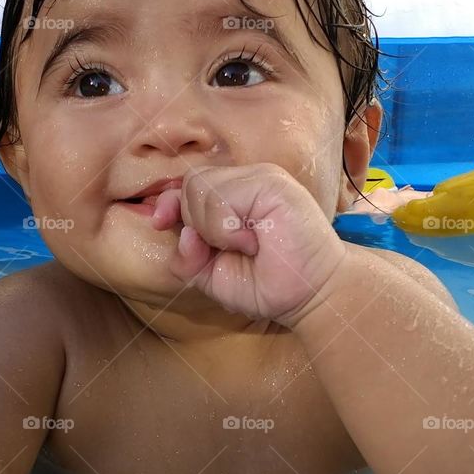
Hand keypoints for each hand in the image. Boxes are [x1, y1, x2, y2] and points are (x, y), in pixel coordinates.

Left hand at [150, 163, 346, 326]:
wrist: (313, 295)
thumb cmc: (270, 286)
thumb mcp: (213, 277)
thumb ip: (187, 258)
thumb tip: (179, 231)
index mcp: (234, 197)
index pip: (188, 185)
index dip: (169, 203)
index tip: (160, 222)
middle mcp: (246, 182)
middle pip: (190, 185)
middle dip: (197, 224)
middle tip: (233, 248)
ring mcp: (260, 177)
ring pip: (201, 188)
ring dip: (214, 229)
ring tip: (248, 245)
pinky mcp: (270, 182)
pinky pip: (221, 194)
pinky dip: (226, 227)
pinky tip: (253, 240)